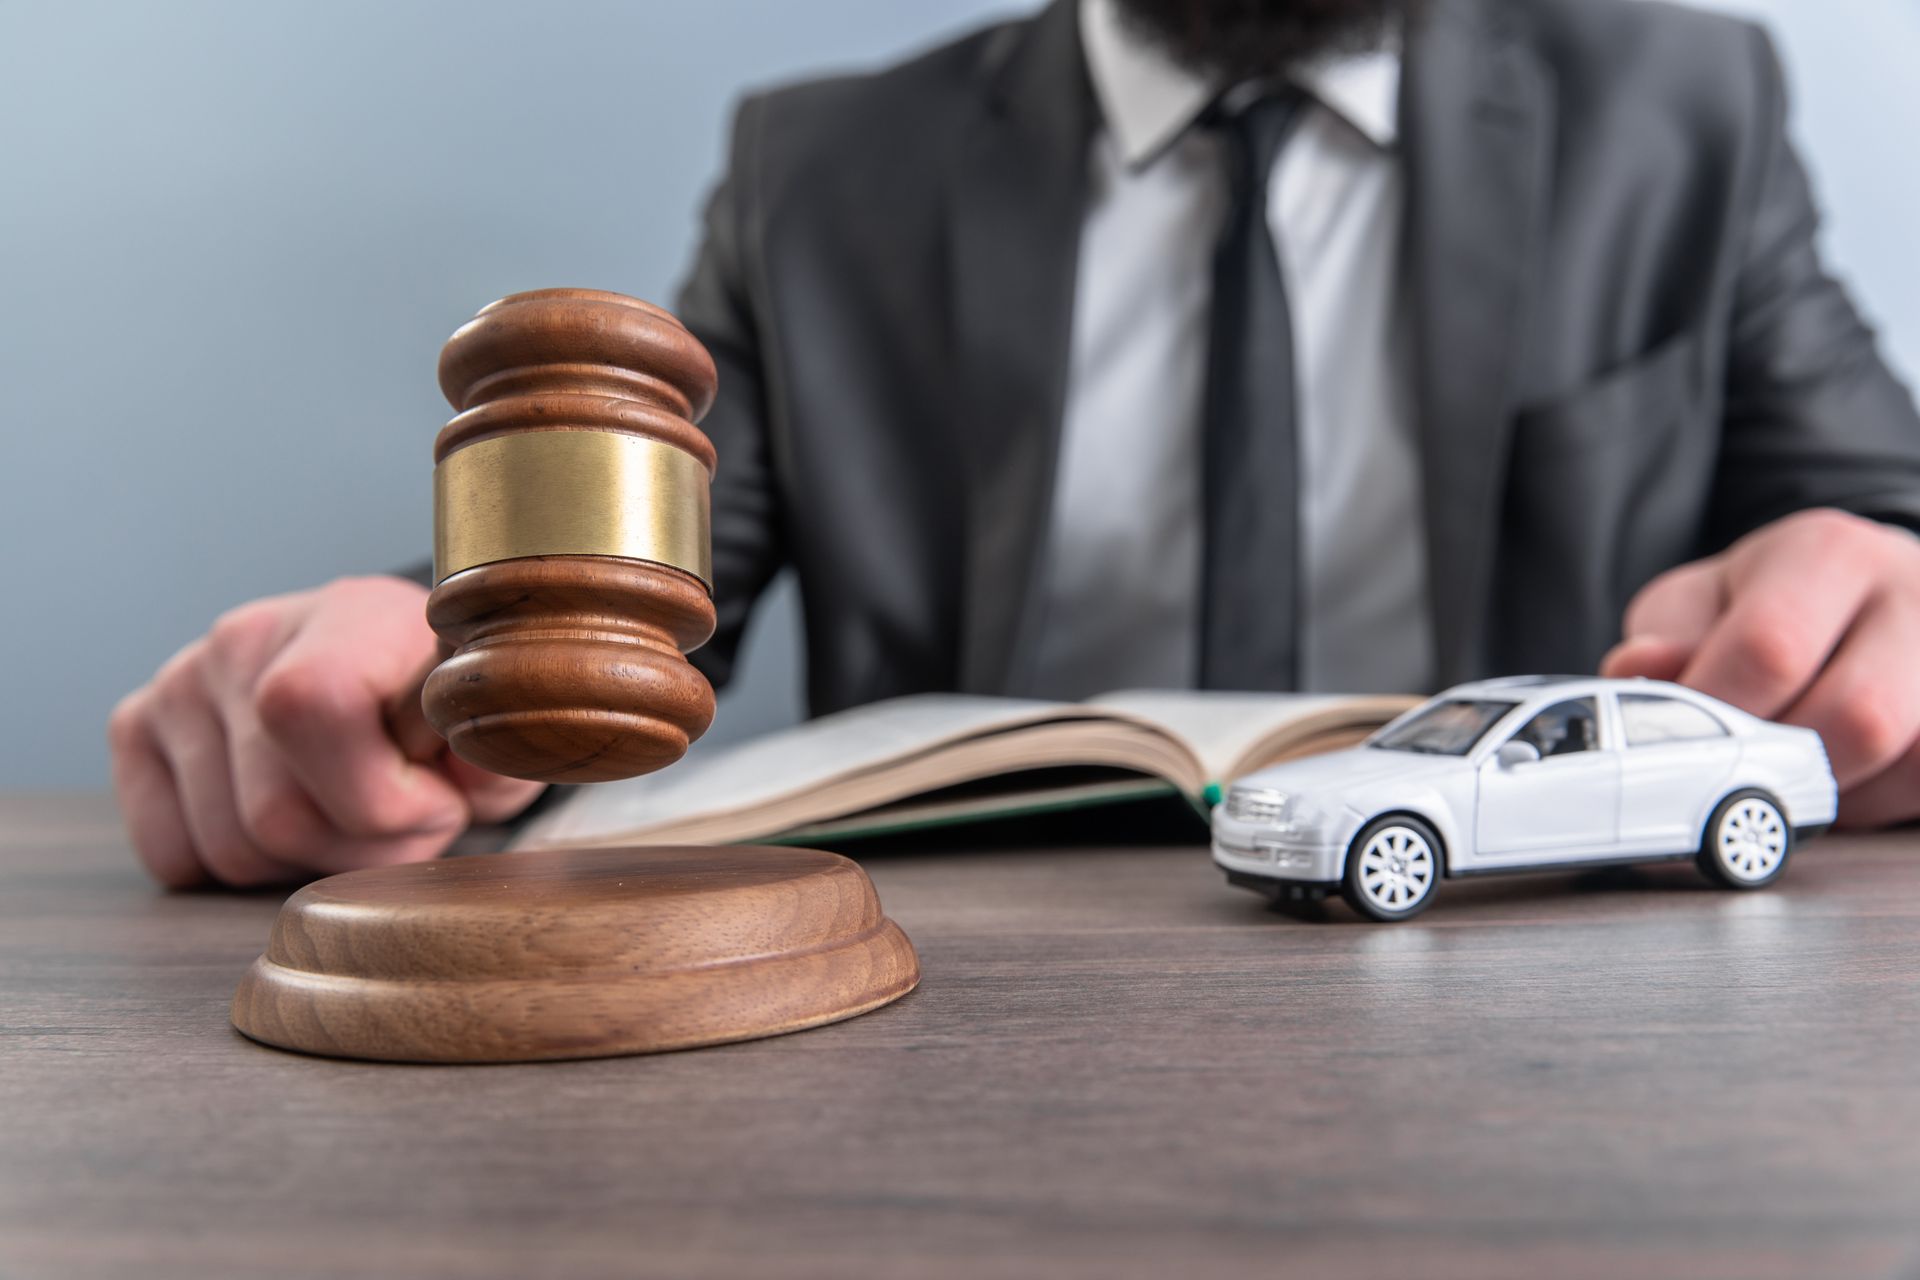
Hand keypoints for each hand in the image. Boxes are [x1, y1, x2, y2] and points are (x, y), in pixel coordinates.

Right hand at [108, 576, 545, 887]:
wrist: (386, 669)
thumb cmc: (443, 707)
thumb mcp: (493, 729)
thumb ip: (494, 751)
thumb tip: (467, 772)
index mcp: (347, 615)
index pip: (315, 710)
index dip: (382, 794)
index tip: (436, 798)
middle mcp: (245, 638)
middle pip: (274, 814)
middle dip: (361, 849)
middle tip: (405, 820)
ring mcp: (182, 683)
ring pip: (230, 848)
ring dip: (308, 862)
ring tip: (354, 815)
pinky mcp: (137, 727)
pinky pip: (173, 855)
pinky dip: (239, 866)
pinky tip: (294, 820)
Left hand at [1601, 508, 1919, 827]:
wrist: (1857, 597)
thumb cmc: (1764, 606)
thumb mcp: (1699, 605)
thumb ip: (1666, 640)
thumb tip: (1634, 672)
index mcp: (1829, 554)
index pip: (1771, 647)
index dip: (1716, 712)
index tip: (1681, 739)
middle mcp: (1913, 597)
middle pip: (1860, 717)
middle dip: (1782, 763)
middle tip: (1738, 766)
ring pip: (1907, 764)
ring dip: (1834, 793)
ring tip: (1787, 765)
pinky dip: (1874, 803)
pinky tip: (1838, 778)